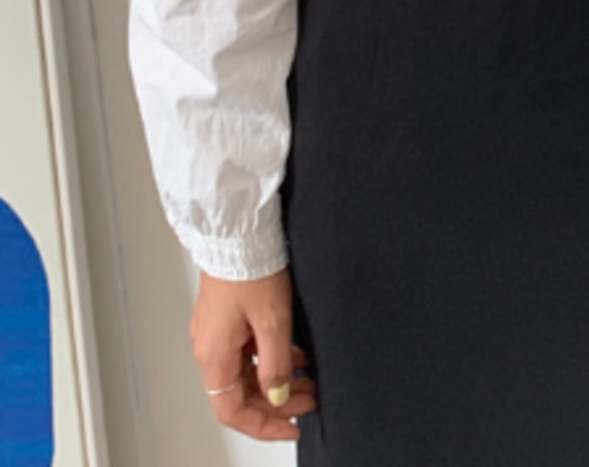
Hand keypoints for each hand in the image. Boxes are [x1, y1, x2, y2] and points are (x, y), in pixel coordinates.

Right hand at [191, 266, 317, 440]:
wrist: (238, 230)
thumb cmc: (250, 267)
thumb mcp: (273, 321)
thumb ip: (276, 365)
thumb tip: (277, 396)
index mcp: (213, 355)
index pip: (232, 410)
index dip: (263, 425)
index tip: (291, 427)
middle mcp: (209, 346)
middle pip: (239, 393)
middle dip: (276, 402)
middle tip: (309, 402)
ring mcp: (216, 331)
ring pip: (245, 371)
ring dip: (277, 380)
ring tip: (309, 380)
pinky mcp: (226, 315)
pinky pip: (247, 349)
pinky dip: (270, 358)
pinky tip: (295, 354)